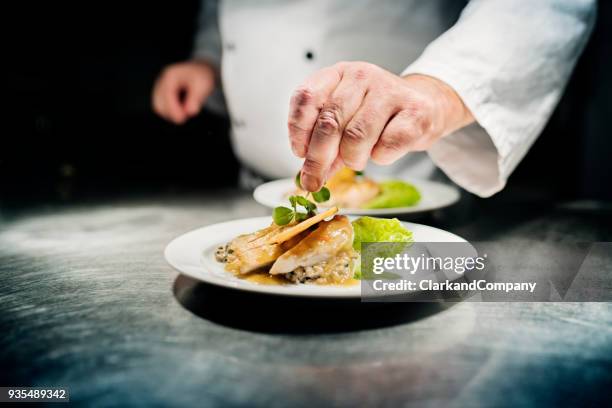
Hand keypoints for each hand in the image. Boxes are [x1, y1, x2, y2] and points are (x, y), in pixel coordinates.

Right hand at [152, 60, 215, 123]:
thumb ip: (196, 99)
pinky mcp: (159, 93)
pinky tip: (181, 110)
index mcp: (171, 75)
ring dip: (170, 114)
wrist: (199, 71)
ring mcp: (158, 86)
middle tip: (185, 117)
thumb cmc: (201, 77)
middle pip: (159, 103)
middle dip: (172, 113)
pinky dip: (170, 112)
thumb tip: (190, 112)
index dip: (173, 108)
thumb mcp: (203, 86)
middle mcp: (161, 80)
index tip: (183, 118)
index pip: (167, 94)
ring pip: (158, 106)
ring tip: (185, 112)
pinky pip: (161, 107)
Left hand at [288, 62, 473, 190]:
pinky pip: (386, 147)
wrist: (426, 105)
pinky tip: (383, 149)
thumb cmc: (378, 114)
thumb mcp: (344, 120)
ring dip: (353, 158)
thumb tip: (308, 177)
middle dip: (318, 159)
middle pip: (329, 122)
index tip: (299, 153)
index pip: (306, 97)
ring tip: (358, 157)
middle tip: (314, 180)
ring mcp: (389, 91)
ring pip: (356, 137)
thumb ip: (323, 144)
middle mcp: (362, 76)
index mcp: (338, 74)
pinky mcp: (415, 112)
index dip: (297, 130)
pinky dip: (380, 157)